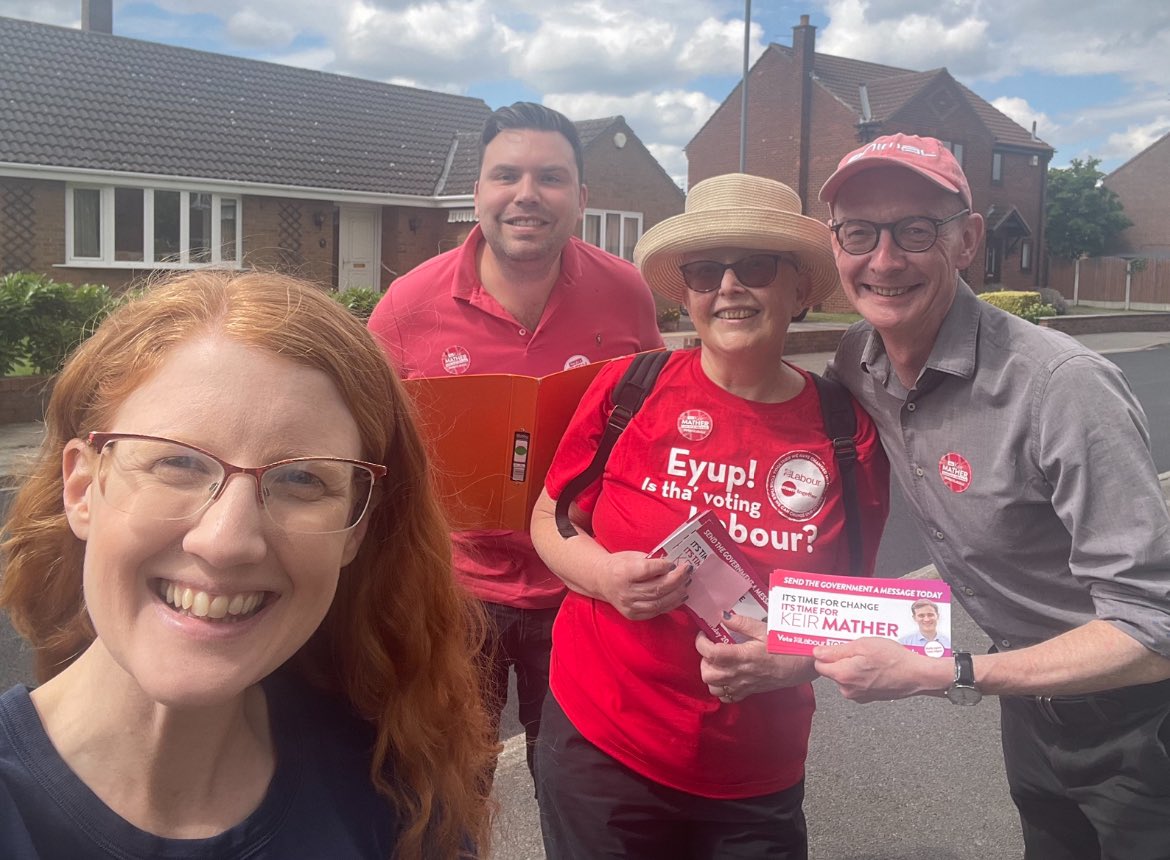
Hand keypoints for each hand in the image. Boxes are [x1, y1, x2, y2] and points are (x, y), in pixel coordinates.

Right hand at [599, 552, 690, 620]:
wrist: (602, 580)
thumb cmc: (619, 565)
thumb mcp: (632, 556)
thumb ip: (651, 561)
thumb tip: (674, 564)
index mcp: (623, 573)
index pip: (647, 570)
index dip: (664, 566)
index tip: (675, 562)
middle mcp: (625, 592)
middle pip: (657, 588)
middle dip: (676, 579)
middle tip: (687, 571)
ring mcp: (629, 606)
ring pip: (659, 602)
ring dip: (677, 593)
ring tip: (687, 583)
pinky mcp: (633, 615)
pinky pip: (657, 611)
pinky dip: (671, 604)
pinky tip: (680, 596)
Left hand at [696, 613, 816, 702]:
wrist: (802, 665)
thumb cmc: (784, 646)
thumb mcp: (764, 629)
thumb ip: (741, 623)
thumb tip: (723, 616)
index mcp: (743, 656)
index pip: (712, 653)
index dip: (701, 643)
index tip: (704, 634)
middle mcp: (740, 674)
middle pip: (708, 675)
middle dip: (703, 661)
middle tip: (710, 648)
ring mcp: (743, 685)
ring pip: (714, 688)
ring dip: (710, 675)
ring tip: (716, 662)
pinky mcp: (748, 692)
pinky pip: (727, 698)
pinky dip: (720, 688)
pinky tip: (725, 676)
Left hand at [813, 637, 950, 702]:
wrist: (916, 675)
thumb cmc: (893, 659)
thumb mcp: (862, 645)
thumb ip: (836, 650)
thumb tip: (817, 652)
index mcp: (843, 675)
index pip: (818, 664)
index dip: (825, 652)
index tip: (833, 644)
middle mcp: (847, 689)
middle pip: (832, 670)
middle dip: (840, 658)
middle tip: (857, 648)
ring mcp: (857, 695)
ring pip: (844, 676)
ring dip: (851, 665)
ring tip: (868, 656)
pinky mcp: (867, 697)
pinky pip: (856, 682)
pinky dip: (861, 674)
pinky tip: (874, 666)